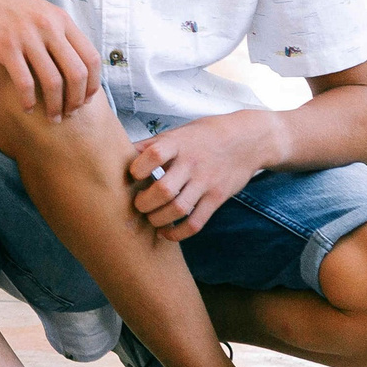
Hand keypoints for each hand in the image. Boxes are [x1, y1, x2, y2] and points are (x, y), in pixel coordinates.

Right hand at [0, 0, 96, 118]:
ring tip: (52, 118)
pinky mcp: (5, 47)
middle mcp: (48, 26)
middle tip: (69, 113)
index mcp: (61, 19)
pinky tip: (27, 108)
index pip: (91, 57)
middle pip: (77, 73)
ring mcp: (27, 36)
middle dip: (76, 100)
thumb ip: (57, 32)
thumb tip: (73, 61)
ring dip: (55, 106)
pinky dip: (28, 101)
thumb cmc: (3, 6)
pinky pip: (25, 82)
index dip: (93, 84)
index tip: (86, 99)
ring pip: (53, 82)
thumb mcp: (39, 11)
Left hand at [127, 111, 283, 239]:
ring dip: (157, 220)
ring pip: (178, 209)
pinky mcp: (217, 198)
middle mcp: (192, 163)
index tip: (133, 176)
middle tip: (138, 205)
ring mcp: (206, 182)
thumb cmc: (205, 136)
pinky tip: (165, 233)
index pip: (154, 155)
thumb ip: (152, 145)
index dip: (138, 168)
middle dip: (144, 203)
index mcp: (178, 144)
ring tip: (150, 218)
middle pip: (164, 190)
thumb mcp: (179, 133)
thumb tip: (119, 152)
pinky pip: (195, 222)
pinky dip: (177, 233)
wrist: (247, 140)